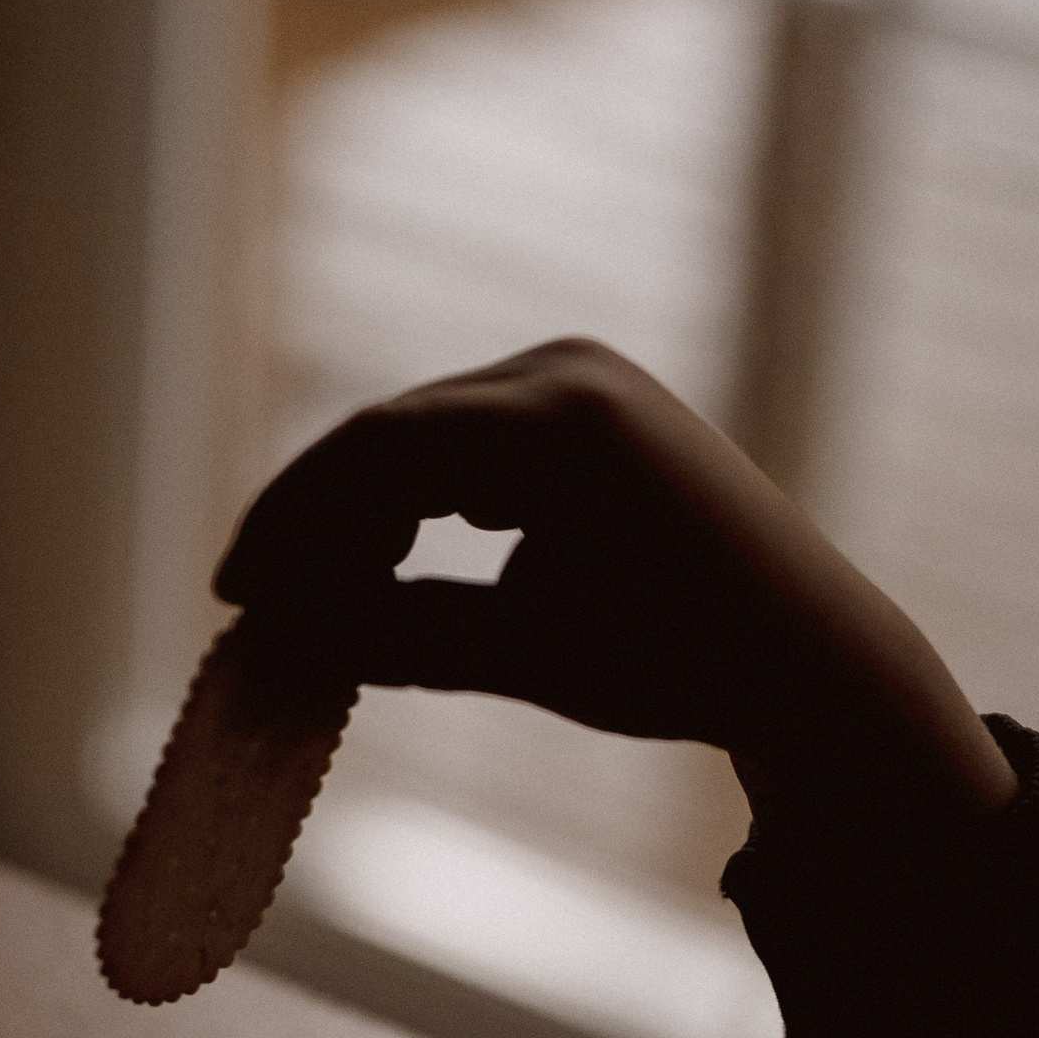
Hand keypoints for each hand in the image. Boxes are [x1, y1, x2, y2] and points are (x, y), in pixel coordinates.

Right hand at [217, 338, 1013, 840]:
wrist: (803, 651)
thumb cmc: (677, 664)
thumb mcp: (522, 657)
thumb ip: (396, 636)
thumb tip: (277, 636)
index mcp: (563, 425)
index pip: (379, 448)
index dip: (289, 520)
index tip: (235, 595)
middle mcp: (569, 373)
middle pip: (391, 434)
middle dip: (313, 525)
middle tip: (254, 608)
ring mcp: (578, 378)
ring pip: (420, 439)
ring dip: (358, 519)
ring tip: (315, 605)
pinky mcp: (581, 405)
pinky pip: (464, 443)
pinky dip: (413, 505)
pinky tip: (381, 570)